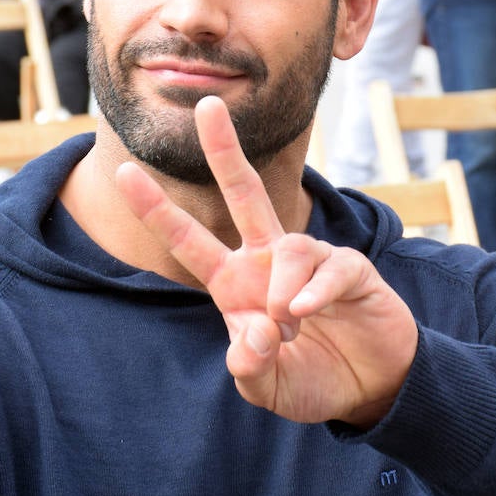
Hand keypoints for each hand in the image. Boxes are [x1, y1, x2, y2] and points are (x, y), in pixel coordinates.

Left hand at [115, 96, 418, 426]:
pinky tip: (307, 312)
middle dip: (225, 151)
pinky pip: (329, 267)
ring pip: (288, 246)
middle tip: (206, 107)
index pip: (190, 241)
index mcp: (235, 284)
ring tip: (289, 326)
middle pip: (244, 192)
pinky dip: (314, 291)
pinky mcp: (351, 269)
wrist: (372, 389)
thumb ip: (250, 368)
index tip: (123, 174)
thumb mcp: (268, 387)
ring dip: (282, 292)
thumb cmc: (313, 379)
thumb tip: (255, 331)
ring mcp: (311, 261)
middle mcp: (268, 261)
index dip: (158, 211)